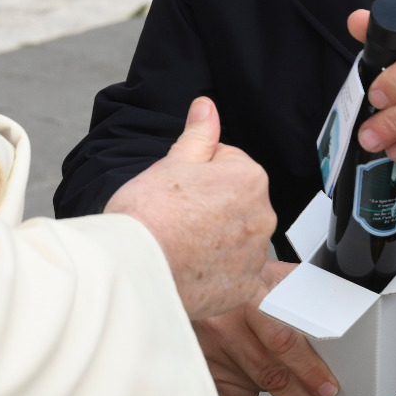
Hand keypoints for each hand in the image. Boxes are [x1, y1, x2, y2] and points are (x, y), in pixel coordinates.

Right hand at [105, 97, 274, 319]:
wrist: (134, 267)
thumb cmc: (148, 215)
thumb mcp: (172, 162)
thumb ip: (198, 134)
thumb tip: (207, 107)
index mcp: (249, 178)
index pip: (229, 164)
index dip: (199, 173)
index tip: (179, 189)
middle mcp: (262, 217)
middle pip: (237, 202)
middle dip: (213, 205)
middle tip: (177, 216)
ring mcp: (255, 255)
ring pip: (238, 237)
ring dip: (218, 238)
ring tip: (182, 243)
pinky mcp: (244, 288)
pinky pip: (242, 276)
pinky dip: (225, 273)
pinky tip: (197, 268)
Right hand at [194, 259, 345, 395]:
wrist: (174, 280)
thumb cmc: (228, 278)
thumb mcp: (263, 272)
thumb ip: (295, 288)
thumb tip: (334, 309)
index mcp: (244, 297)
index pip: (282, 341)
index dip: (307, 369)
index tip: (328, 389)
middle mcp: (222, 325)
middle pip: (271, 375)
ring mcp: (207, 351)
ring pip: (257, 385)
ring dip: (279, 387)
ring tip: (290, 381)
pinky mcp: (199, 371)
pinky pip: (237, 391)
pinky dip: (249, 383)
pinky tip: (244, 361)